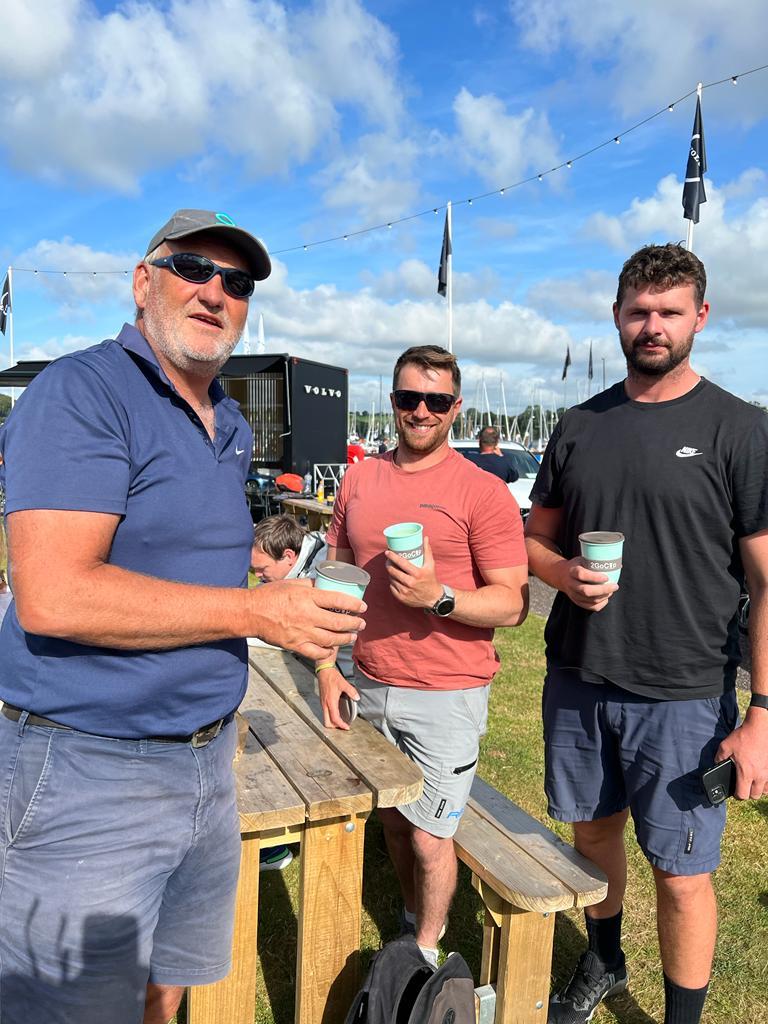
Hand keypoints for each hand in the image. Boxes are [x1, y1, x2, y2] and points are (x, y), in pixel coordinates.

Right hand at [248, 578, 365, 660]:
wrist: (251, 612)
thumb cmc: (270, 595)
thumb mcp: (292, 583)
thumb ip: (310, 584)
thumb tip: (324, 584)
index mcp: (307, 597)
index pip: (338, 600)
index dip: (354, 604)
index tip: (362, 607)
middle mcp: (307, 615)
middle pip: (339, 622)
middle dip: (355, 624)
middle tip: (361, 623)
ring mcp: (302, 632)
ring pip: (332, 639)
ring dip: (346, 638)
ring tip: (352, 636)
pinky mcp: (295, 645)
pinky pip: (317, 652)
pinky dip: (327, 652)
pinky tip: (332, 649)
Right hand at [317, 666, 359, 730]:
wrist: (324, 671)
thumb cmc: (332, 677)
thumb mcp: (343, 684)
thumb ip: (351, 691)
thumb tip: (357, 698)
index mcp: (330, 702)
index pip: (335, 718)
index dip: (341, 725)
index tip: (346, 727)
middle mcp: (325, 704)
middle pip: (327, 722)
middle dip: (334, 727)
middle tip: (343, 726)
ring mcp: (323, 703)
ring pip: (325, 718)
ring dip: (332, 722)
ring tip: (341, 721)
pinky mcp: (322, 701)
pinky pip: (325, 713)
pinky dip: (330, 716)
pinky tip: (337, 713)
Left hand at [385, 537, 442, 608]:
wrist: (433, 599)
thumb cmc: (431, 579)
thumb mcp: (431, 565)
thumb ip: (427, 551)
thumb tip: (425, 538)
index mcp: (417, 574)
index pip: (401, 563)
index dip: (392, 556)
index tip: (387, 552)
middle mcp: (410, 583)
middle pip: (393, 571)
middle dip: (388, 564)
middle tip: (388, 560)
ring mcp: (405, 591)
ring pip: (392, 579)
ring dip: (390, 573)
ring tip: (391, 568)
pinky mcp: (401, 598)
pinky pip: (392, 588)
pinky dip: (392, 583)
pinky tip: (393, 579)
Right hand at [556, 557, 618, 611]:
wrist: (562, 575)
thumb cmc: (578, 565)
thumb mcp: (583, 559)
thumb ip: (596, 561)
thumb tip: (618, 565)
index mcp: (572, 571)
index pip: (582, 575)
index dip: (595, 577)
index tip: (606, 576)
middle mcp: (570, 583)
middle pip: (586, 590)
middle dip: (603, 590)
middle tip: (615, 586)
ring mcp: (572, 594)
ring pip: (589, 600)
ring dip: (603, 597)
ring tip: (611, 591)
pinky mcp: (576, 601)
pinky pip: (589, 607)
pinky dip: (600, 604)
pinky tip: (605, 599)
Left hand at [716, 710, 767, 799]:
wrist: (759, 728)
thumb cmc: (743, 736)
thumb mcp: (726, 745)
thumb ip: (719, 757)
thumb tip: (717, 764)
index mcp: (745, 772)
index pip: (742, 795)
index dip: (737, 795)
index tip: (735, 790)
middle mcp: (759, 775)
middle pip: (755, 795)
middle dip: (748, 793)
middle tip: (744, 785)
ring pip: (765, 791)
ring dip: (759, 788)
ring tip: (753, 780)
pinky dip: (766, 782)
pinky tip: (761, 775)